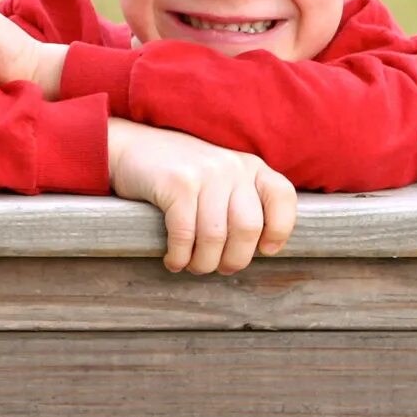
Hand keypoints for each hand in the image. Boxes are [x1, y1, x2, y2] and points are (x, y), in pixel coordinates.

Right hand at [106, 117, 297, 273]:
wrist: (133, 148)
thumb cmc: (183, 176)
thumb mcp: (223, 180)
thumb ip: (243, 203)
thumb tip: (258, 250)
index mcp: (252, 167)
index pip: (283, 198)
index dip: (280, 230)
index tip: (265, 250)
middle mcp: (234, 167)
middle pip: (249, 227)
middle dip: (235, 259)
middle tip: (221, 268)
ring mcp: (206, 173)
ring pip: (215, 236)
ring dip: (204, 262)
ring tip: (194, 266)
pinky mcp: (177, 183)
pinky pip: (185, 233)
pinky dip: (179, 256)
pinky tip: (174, 260)